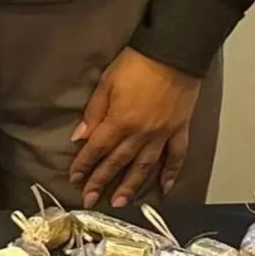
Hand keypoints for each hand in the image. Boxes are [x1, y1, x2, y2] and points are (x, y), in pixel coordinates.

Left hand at [69, 48, 201, 209]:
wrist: (174, 52)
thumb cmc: (137, 63)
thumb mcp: (107, 82)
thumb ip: (94, 112)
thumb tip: (80, 138)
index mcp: (120, 122)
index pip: (97, 149)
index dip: (84, 165)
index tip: (74, 180)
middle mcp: (140, 134)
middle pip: (118, 163)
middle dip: (101, 182)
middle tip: (90, 200)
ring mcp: (162, 135)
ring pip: (144, 166)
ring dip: (131, 186)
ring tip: (120, 202)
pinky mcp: (179, 130)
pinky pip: (175, 157)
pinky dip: (170, 174)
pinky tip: (163, 188)